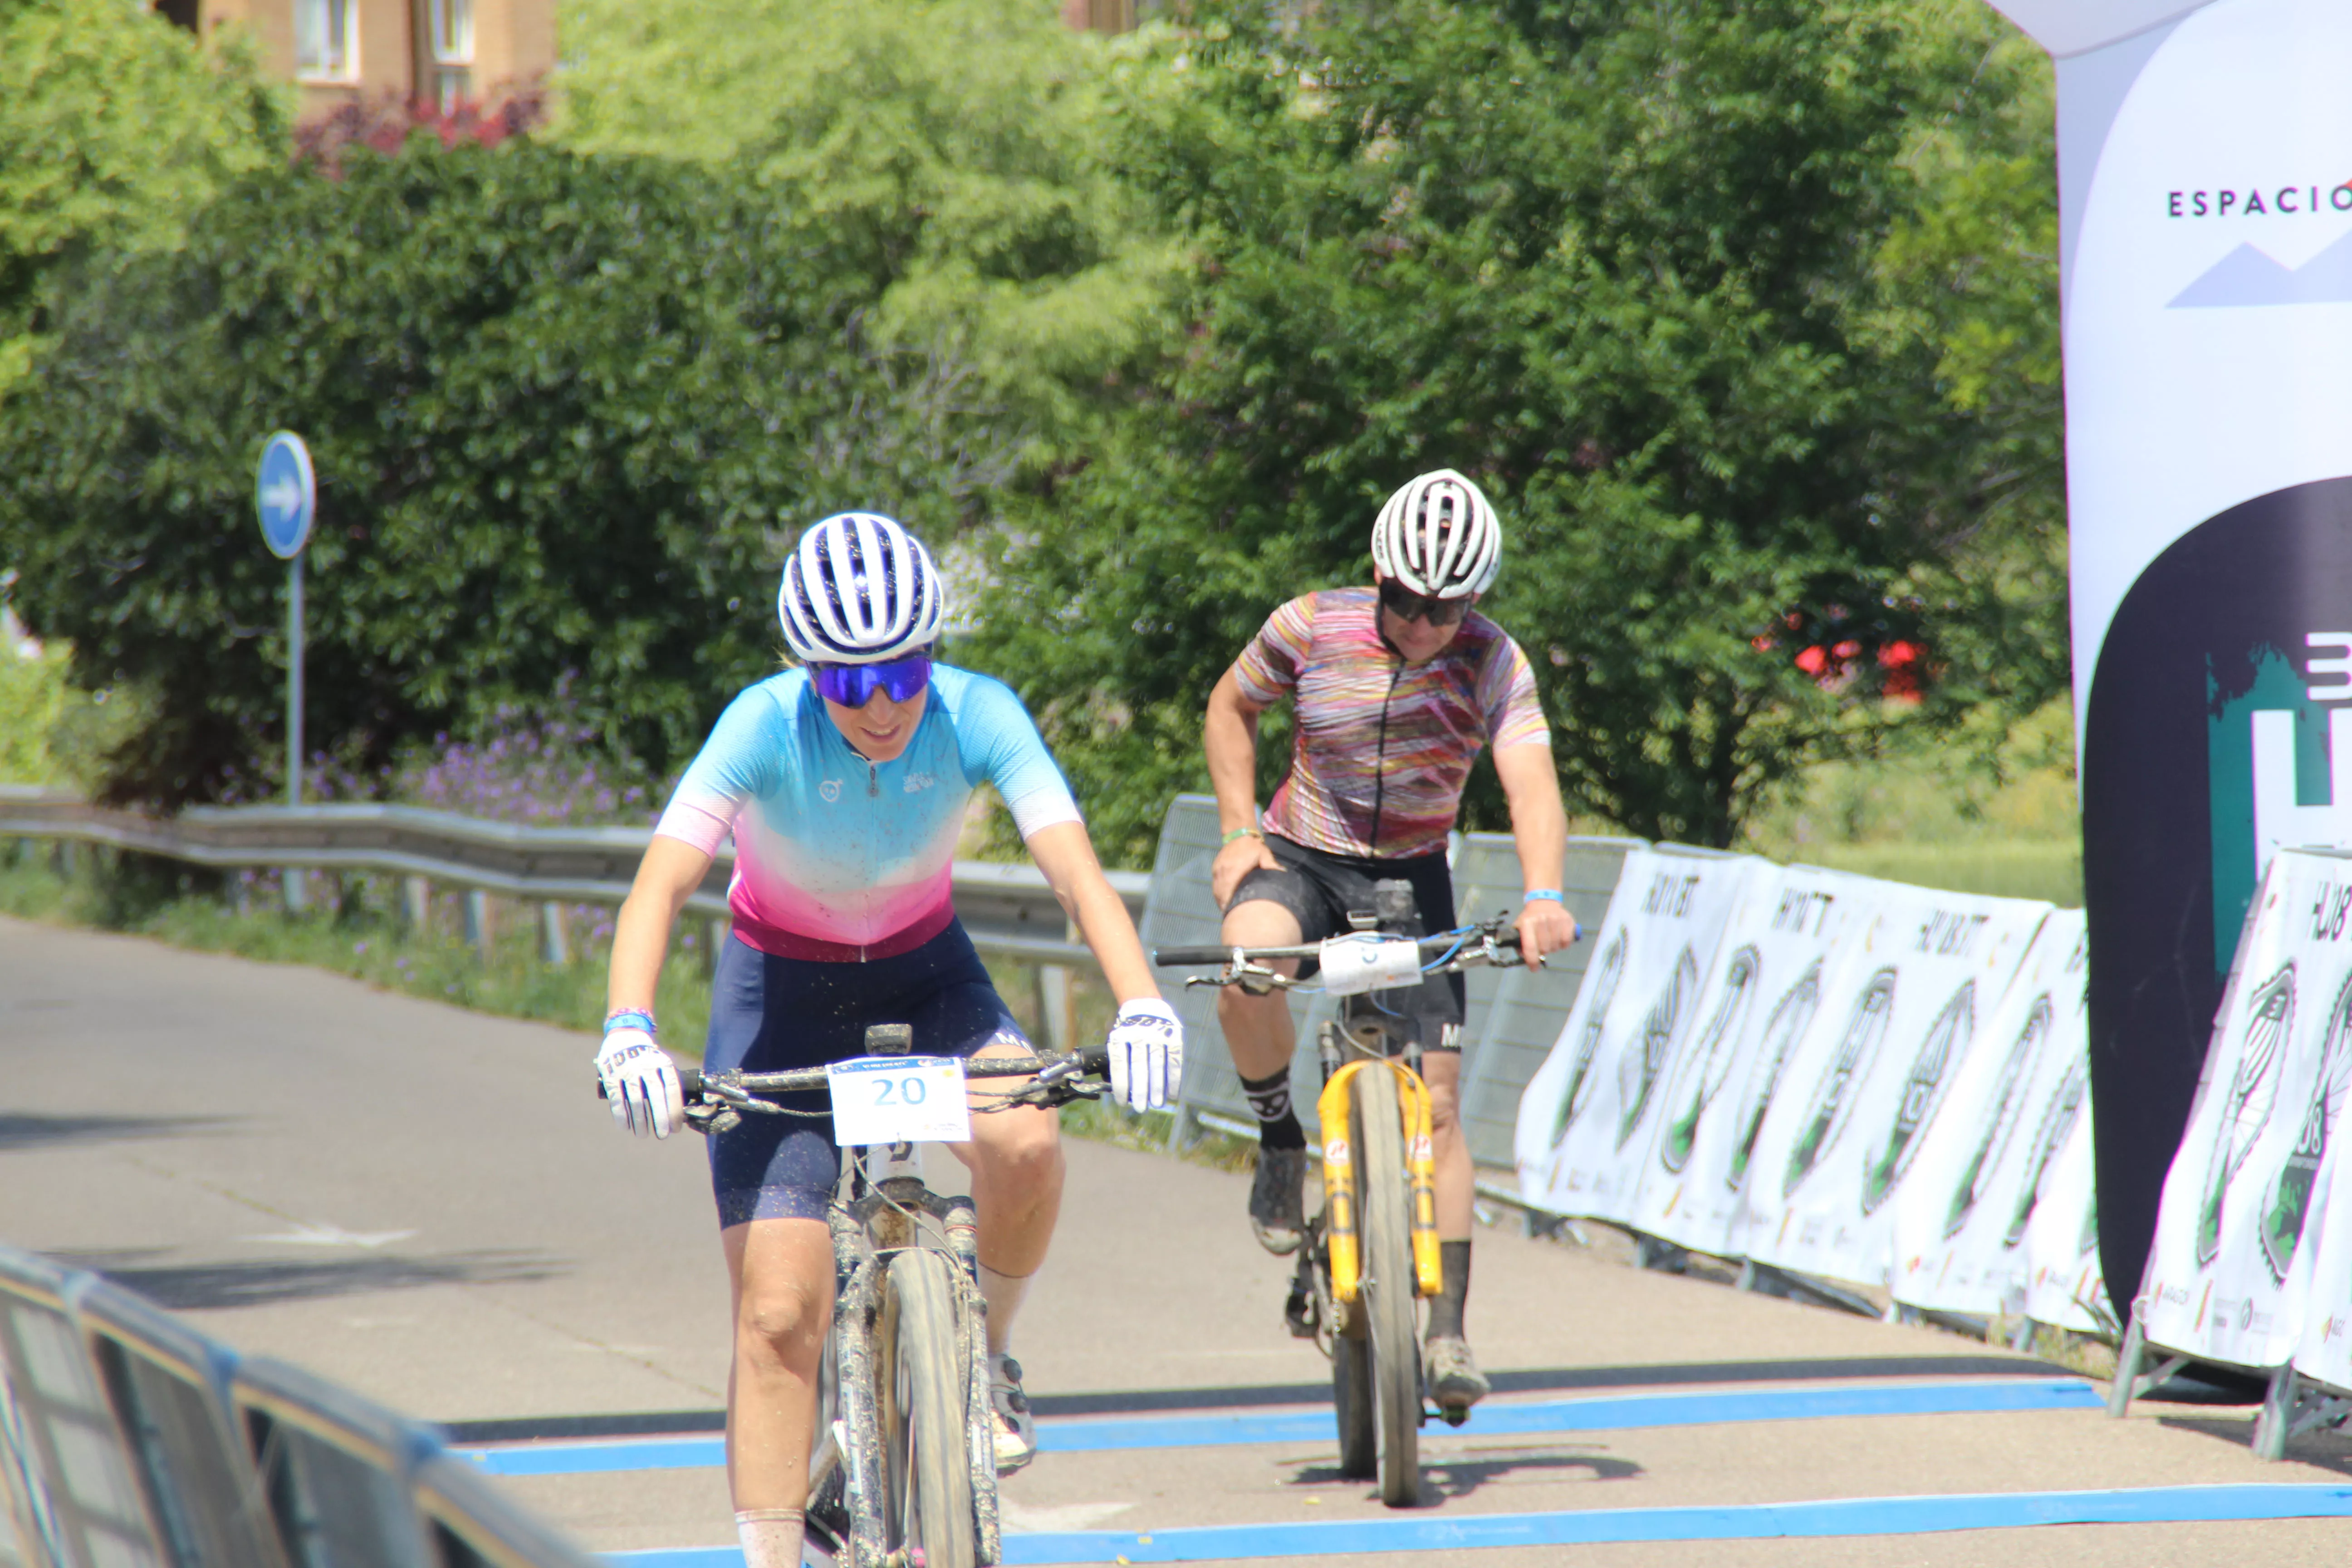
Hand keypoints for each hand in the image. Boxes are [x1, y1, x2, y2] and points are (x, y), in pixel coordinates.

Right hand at [596, 1027, 682, 1137]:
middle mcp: (646, 1066)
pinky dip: (621, 1114)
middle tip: (663, 1135)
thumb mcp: (662, 1064)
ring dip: (640, 1120)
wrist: (624, 1036)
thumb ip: (667, 1084)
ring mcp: (627, 1070)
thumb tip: (679, 1114)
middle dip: (660, 1117)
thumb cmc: (648, 1058)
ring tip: (643, 1134)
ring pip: (635, 1099)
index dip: (675, 1109)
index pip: (672, 1088)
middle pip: (656, 1095)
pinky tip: (625, 1127)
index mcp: (663, 1063)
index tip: (676, 1128)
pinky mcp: (611, 1074)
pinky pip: (617, 1098)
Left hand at [1106, 997, 1183, 1112]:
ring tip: (1157, 1104)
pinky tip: (1172, 1094)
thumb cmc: (1127, 1032)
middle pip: (1139, 1066)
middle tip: (1141, 1108)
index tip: (1123, 1102)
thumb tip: (1124, 1093)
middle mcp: (1138, 1033)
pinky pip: (1174, 1060)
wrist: (1144, 1005)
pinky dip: (1174, 1079)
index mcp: (1120, 1036)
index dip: (1121, 1085)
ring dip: (1158, 1087)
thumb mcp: (1117, 1040)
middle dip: (1140, 1090)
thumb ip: (1119, 1061)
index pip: (1119, 1063)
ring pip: (1157, 1064)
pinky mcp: (1173, 1035)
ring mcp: (1157, 1033)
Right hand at [1210, 833, 1279, 907]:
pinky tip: (1222, 901)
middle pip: (1220, 893)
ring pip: (1216, 890)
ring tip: (1226, 911)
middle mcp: (1223, 870)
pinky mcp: (1215, 868)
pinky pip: (1214, 885)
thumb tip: (1282, 874)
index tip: (1232, 913)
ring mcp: (1217, 870)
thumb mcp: (1264, 854)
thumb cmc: (1253, 847)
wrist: (1238, 833)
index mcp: (1234, 868)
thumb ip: (1271, 866)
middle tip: (1231, 916)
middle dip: (1224, 905)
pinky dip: (1218, 894)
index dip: (1229, 903)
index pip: (1228, 890)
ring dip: (1220, 901)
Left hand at [1516, 900, 1579, 968]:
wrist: (1544, 901)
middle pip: (1544, 948)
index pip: (1529, 947)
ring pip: (1556, 946)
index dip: (1532, 961)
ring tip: (1550, 941)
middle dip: (1543, 951)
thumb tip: (1524, 957)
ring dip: (1553, 948)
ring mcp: (1555, 919)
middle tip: (1542, 947)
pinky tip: (1559, 938)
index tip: (1534, 969)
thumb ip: (1519, 942)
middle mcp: (1541, 920)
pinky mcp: (1567, 920)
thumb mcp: (1520, 927)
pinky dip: (1563, 944)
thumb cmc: (1530, 918)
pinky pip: (1567, 942)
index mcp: (1527, 922)